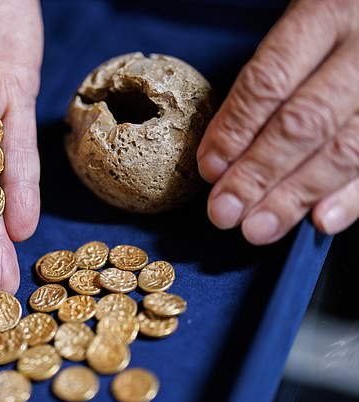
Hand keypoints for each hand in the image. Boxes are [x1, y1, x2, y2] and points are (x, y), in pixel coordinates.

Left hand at [197, 0, 358, 243]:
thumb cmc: (334, 21)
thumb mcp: (299, 26)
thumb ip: (268, 79)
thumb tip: (221, 157)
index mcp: (325, 14)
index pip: (269, 81)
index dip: (235, 130)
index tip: (210, 169)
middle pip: (303, 123)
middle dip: (258, 175)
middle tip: (225, 212)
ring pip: (345, 149)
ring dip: (295, 196)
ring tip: (258, 227)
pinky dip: (352, 197)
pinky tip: (321, 221)